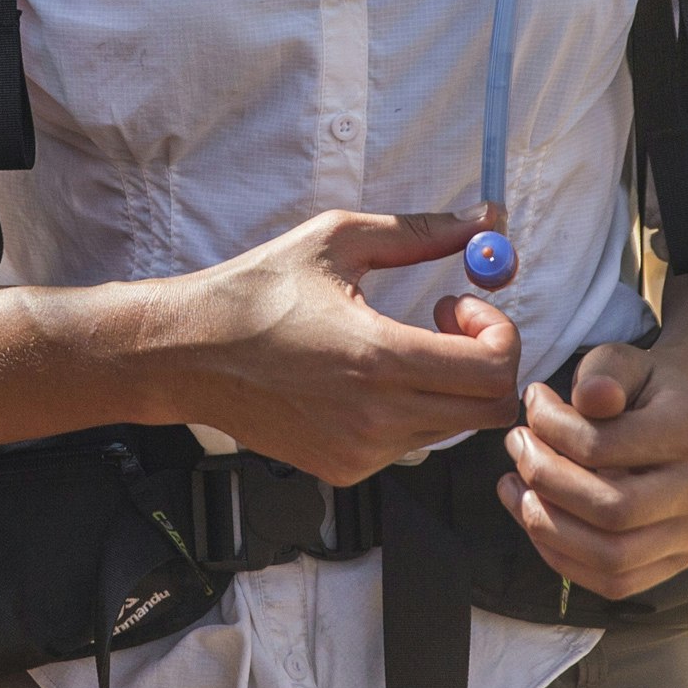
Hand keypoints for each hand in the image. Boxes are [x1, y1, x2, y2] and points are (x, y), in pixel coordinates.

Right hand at [179, 208, 520, 483]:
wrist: (189, 353)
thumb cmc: (256, 291)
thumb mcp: (339, 240)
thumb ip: (420, 232)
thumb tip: (486, 218)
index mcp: (378, 357)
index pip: (492, 370)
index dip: (498, 331)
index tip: (461, 303)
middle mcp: (376, 417)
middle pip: (490, 410)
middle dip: (487, 361)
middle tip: (449, 325)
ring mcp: (361, 451)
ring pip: (452, 428)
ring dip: (448, 384)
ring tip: (400, 343)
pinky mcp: (345, 469)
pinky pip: (410, 444)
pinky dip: (410, 410)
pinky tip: (369, 377)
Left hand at [497, 343, 687, 599]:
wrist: (676, 422)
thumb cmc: (636, 389)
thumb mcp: (620, 362)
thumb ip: (602, 374)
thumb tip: (590, 398)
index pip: (603, 446)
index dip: (551, 427)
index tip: (531, 403)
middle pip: (612, 511)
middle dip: (545, 480)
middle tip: (516, 445)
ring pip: (611, 557)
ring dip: (545, 523)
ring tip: (513, 484)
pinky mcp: (674, 563)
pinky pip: (612, 583)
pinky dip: (560, 555)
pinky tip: (532, 513)